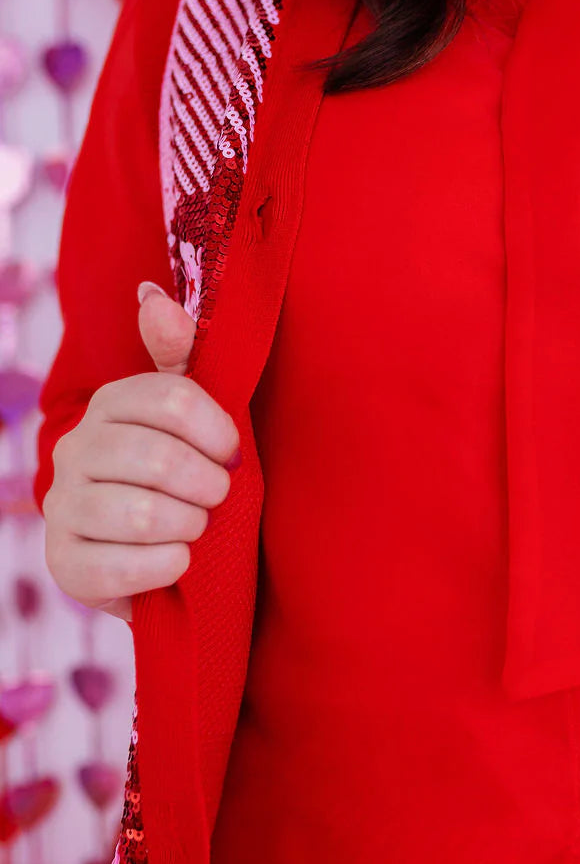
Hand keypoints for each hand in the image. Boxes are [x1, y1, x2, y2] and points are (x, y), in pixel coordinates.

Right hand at [42, 281, 238, 621]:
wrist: (159, 553)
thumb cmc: (185, 475)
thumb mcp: (192, 415)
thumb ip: (179, 355)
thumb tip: (151, 295)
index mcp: (110, 404)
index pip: (171, 399)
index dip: (216, 431)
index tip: (233, 455)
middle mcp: (74, 448)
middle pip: (159, 459)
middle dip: (207, 486)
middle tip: (219, 498)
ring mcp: (61, 506)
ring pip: (141, 514)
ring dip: (189, 527)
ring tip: (197, 528)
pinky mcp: (63, 563)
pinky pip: (121, 568)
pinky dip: (167, 567)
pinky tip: (178, 562)